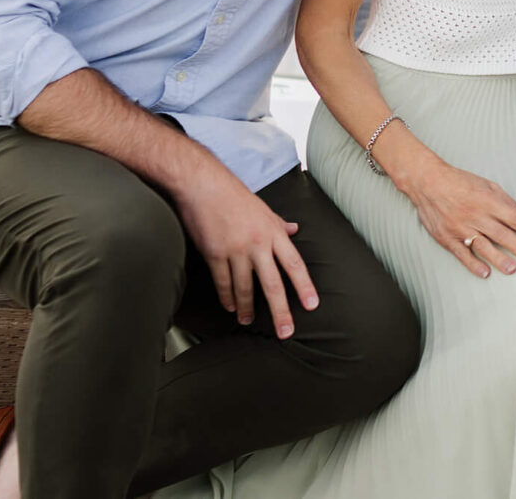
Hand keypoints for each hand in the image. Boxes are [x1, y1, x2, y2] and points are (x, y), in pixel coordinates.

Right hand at [173, 170, 318, 339]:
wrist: (203, 184)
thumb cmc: (234, 195)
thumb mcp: (264, 208)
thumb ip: (280, 223)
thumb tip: (295, 229)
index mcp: (273, 232)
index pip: (294, 264)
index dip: (304, 286)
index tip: (312, 305)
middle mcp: (258, 243)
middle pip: (273, 283)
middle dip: (280, 310)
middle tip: (285, 331)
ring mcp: (235, 249)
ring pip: (245, 287)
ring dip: (247, 308)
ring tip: (248, 321)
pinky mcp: (214, 253)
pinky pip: (222, 281)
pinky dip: (226, 297)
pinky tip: (230, 307)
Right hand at [399, 160, 515, 278]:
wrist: (428, 181)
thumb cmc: (461, 182)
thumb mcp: (489, 187)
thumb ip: (511, 204)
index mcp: (490, 201)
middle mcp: (477, 215)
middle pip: (503, 234)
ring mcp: (461, 227)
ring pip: (484, 245)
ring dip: (499, 258)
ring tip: (513, 269)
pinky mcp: (447, 237)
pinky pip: (462, 253)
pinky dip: (473, 264)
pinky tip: (484, 273)